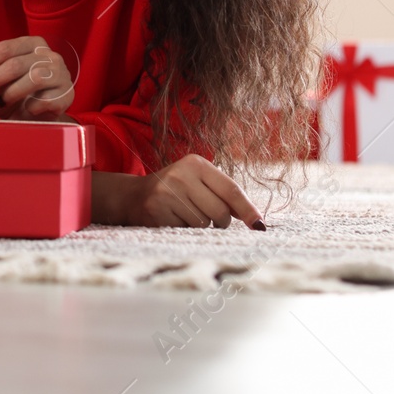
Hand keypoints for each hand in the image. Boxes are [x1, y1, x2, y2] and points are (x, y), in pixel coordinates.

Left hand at [0, 36, 73, 118]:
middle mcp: (49, 54)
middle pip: (15, 64)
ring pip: (33, 78)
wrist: (47, 109)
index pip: (4, 48)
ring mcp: (61, 73)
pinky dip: (30, 107)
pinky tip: (25, 110)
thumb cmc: (22, 89)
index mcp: (31, 43)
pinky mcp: (67, 94)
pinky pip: (45, 100)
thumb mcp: (5, 76)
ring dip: (11, 93)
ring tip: (0, 103)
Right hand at [94, 154, 262, 228]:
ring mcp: (167, 192)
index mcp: (196, 163)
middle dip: (220, 221)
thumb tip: (256, 221)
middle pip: (221, 212)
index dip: (248, 210)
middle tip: (205, 215)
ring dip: (200, 226)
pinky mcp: (156, 210)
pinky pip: (186, 231)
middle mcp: (182, 174)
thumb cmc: (176, 191)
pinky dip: (184, 230)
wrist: (133, 196)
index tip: (260, 226)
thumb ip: (224, 195)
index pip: (231, 189)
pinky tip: (173, 220)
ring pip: (204, 224)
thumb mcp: (198, 182)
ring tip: (184, 214)